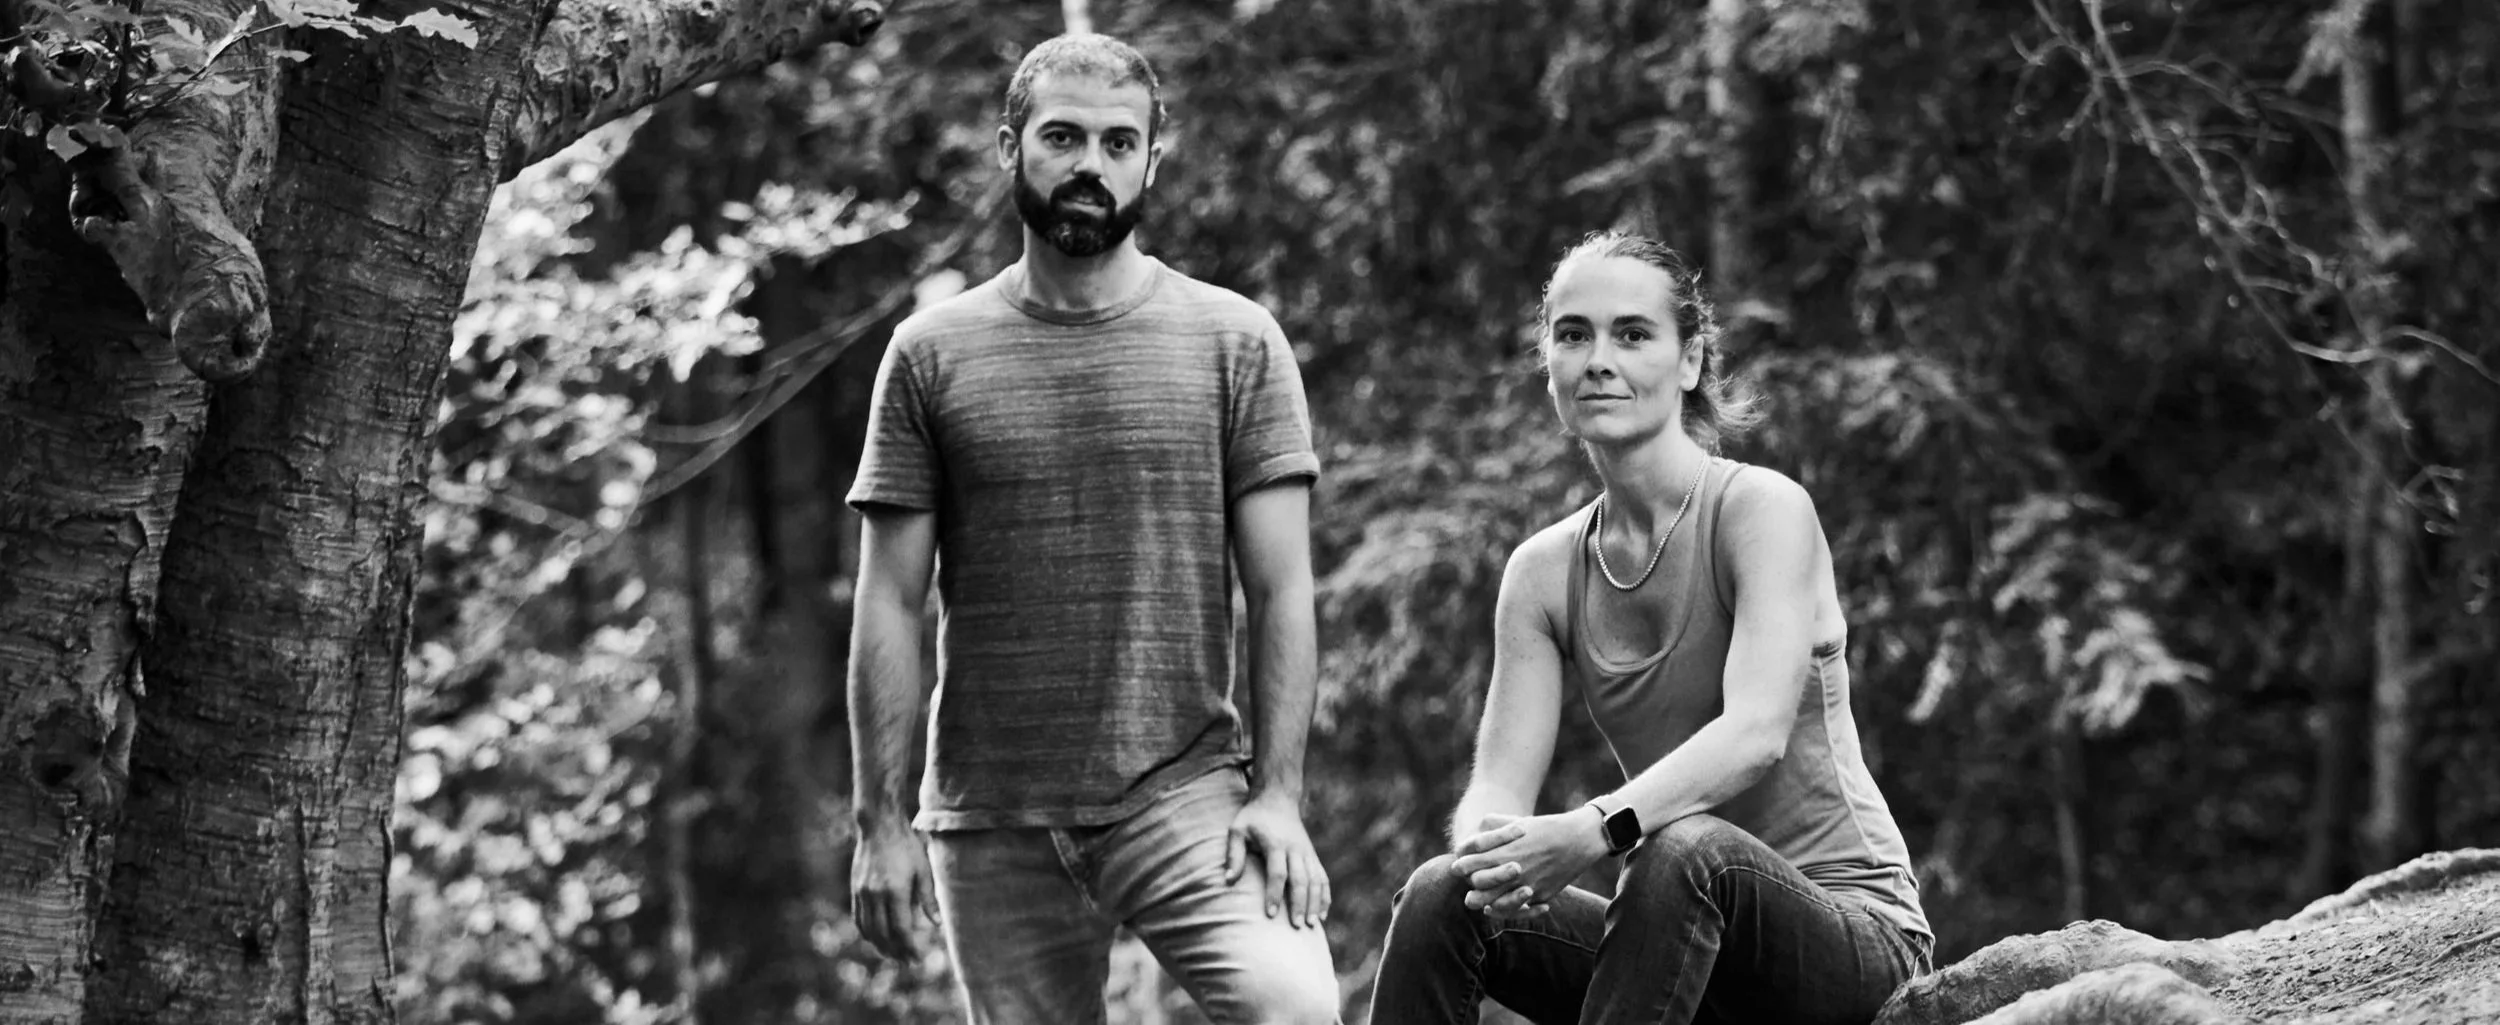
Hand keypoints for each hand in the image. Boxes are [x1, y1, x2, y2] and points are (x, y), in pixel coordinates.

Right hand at [850, 819, 938, 960]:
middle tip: (907, 961)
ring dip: (880, 945)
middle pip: (883, 934)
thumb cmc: (906, 846)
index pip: (901, 929)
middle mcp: (875, 895)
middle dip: (896, 951)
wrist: (879, 826)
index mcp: (895, 891)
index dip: (909, 947)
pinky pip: (858, 918)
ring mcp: (862, 893)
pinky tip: (876, 938)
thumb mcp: (923, 869)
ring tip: (893, 954)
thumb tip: (936, 924)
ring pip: (869, 929)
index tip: (917, 958)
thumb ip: (928, 898)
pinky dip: (867, 932)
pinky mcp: (855, 889)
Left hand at [1226, 790, 1331, 928]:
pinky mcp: (1312, 856)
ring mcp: (1307, 853)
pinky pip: (1322, 878)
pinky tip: (1323, 915)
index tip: (1270, 914)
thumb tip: (1227, 881)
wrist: (1278, 798)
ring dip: (1315, 903)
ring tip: (1312, 925)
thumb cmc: (1253, 818)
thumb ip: (1234, 854)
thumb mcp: (1237, 830)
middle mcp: (1295, 849)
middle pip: (1301, 880)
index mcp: (1275, 843)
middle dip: (1299, 904)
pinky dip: (1324, 896)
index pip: (1277, 872)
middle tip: (1296, 927)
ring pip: (1316, 880)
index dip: (1274, 894)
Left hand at [1449, 809, 1606, 920]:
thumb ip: (1494, 829)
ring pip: (1496, 904)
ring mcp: (1527, 884)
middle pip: (1479, 888)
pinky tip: (1505, 906)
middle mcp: (1512, 870)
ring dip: (1487, 904)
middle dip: (1470, 890)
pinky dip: (1510, 910)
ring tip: (1483, 904)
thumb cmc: (1545, 828)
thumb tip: (1476, 837)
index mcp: (1503, 850)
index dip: (1461, 867)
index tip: (1460, 867)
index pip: (1470, 864)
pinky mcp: (1540, 894)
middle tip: (1469, 890)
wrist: (1578, 839)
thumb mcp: (1517, 822)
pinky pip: (1520, 910)